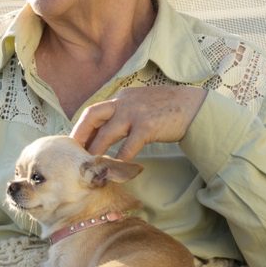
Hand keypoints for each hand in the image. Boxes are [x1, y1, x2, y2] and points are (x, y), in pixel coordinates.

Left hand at [71, 86, 206, 159]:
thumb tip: (105, 133)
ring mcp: (135, 114)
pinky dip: (121, 158)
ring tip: (89, 165)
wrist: (192, 106)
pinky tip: (116, 168)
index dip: (82, 128)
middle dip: (80, 134)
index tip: (73, 143)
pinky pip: (129, 146)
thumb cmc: (165, 109)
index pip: (94, 111)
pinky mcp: (148, 126)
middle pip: (92, 116)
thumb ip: (123, 114)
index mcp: (121, 98)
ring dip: (96, 150)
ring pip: (107, 133)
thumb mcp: (139, 104)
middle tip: (72, 152)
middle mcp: (124, 102)